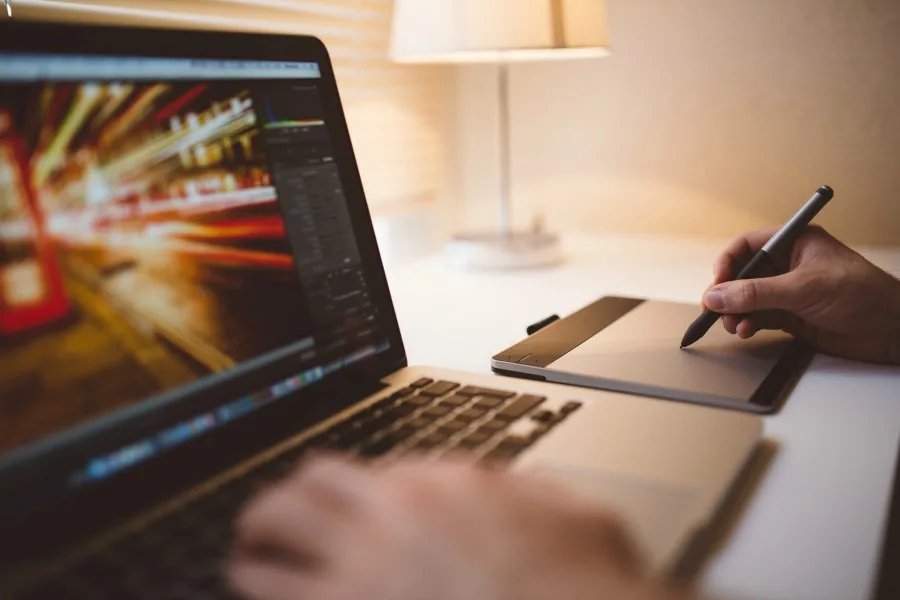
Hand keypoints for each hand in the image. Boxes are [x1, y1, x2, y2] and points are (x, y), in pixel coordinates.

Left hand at [227, 454, 682, 599]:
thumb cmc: (585, 585)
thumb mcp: (576, 513)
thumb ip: (529, 494)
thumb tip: (506, 488)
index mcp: (444, 487)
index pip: (374, 473)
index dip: (359, 495)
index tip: (353, 511)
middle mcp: (391, 520)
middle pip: (305, 489)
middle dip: (283, 502)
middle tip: (270, 520)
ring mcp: (361, 576)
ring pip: (272, 541)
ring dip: (255, 549)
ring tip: (245, 560)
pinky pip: (277, 599)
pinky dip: (262, 595)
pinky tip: (258, 594)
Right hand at [704, 225, 899, 364]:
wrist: (892, 329)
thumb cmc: (864, 294)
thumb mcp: (804, 288)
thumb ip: (757, 293)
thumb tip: (718, 296)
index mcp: (794, 242)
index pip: (747, 246)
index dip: (727, 263)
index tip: (717, 284)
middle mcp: (788, 265)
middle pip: (742, 274)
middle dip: (728, 293)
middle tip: (716, 310)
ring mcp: (788, 291)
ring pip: (747, 299)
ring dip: (735, 312)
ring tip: (735, 325)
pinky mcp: (790, 315)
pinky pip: (757, 316)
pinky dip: (747, 324)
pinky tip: (746, 330)